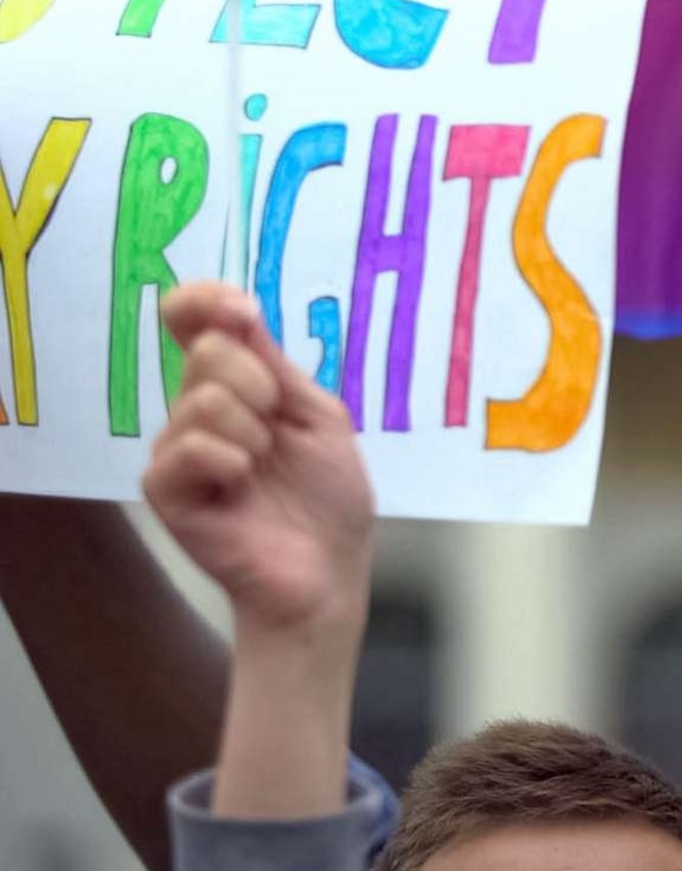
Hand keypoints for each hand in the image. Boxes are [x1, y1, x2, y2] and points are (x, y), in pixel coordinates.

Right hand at [143, 284, 372, 644]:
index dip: (205, 301)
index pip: (194, 322)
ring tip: (263, 467)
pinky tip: (241, 487)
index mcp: (235, 385)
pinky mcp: (164, 491)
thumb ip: (275, 365)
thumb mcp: (317, 415)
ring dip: (253, 432)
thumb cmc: (328, 496)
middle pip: (208, 353)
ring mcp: (176, 450)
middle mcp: (196, 411)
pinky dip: (231, 462)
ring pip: (202, 400)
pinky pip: (189, 448)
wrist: (328, 569)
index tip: (240, 309)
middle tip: (278, 430)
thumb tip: (237, 310)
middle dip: (261, 385)